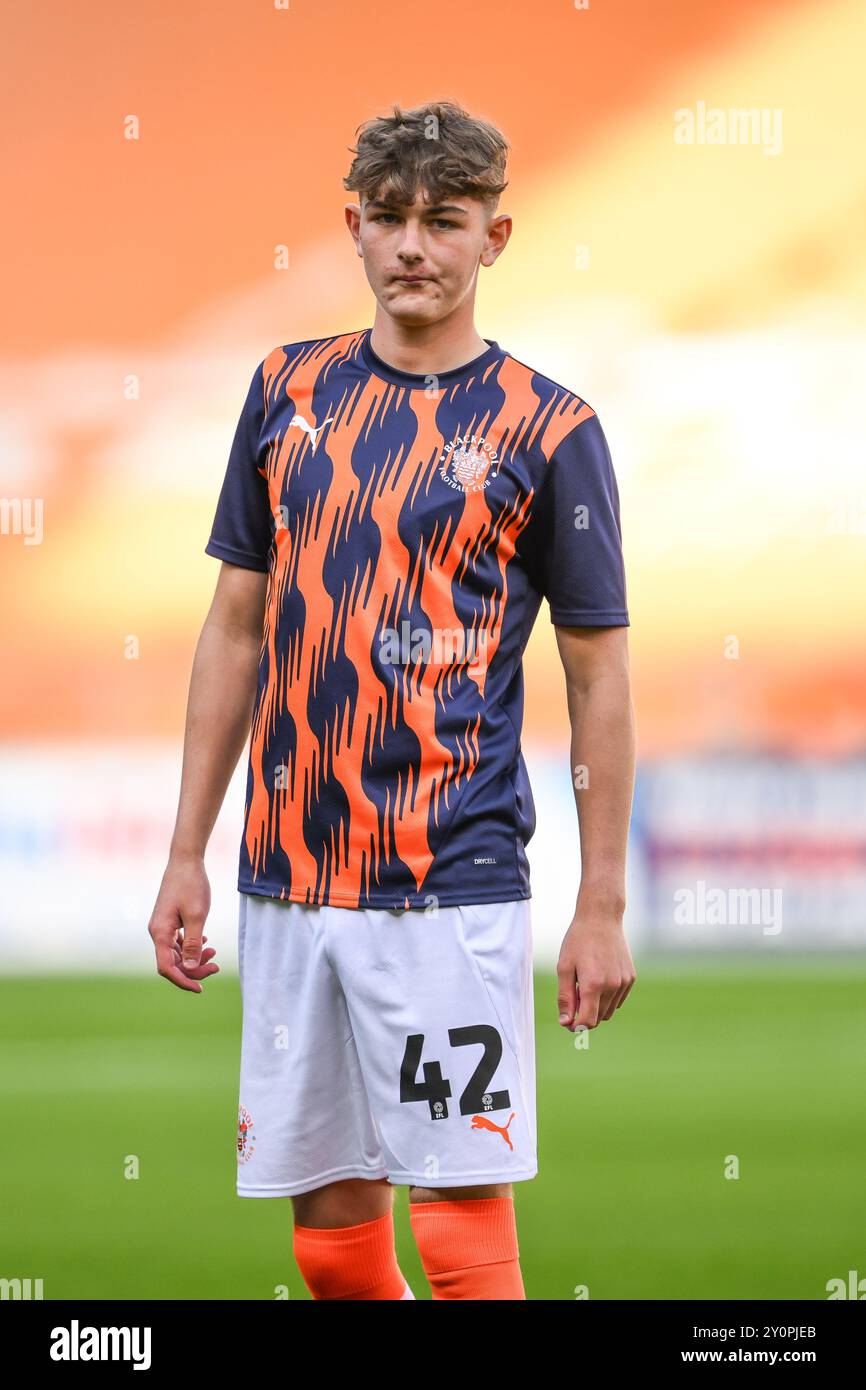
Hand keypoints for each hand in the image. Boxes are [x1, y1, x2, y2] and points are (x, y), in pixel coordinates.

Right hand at [148, 851, 218, 992]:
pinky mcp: (169, 921)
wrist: (186, 861)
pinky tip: (206, 944)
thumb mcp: (196, 916)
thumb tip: (191, 969)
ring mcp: (163, 926)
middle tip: (216, 966)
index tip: (200, 988)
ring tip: (214, 954)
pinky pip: (178, 942)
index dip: (183, 980)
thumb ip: (194, 943)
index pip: (166, 967)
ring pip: (177, 953)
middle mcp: (157, 932)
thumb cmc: (191, 885)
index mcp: (160, 932)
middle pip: (173, 962)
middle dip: (193, 969)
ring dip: (194, 958)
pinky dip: (192, 947)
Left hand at [556, 902, 635, 1030]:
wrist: (601, 918)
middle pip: (599, 1018)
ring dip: (596, 1007)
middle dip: (585, 1015)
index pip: (588, 1022)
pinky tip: (598, 979)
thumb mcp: (564, 967)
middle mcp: (612, 986)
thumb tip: (566, 1023)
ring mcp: (624, 982)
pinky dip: (608, 998)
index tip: (568, 1021)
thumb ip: (565, 997)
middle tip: (574, 997)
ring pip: (609, 1011)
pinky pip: (618, 1000)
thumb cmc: (578, 941)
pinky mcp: (630, 977)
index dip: (576, 1026)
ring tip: (585, 985)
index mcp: (593, 984)